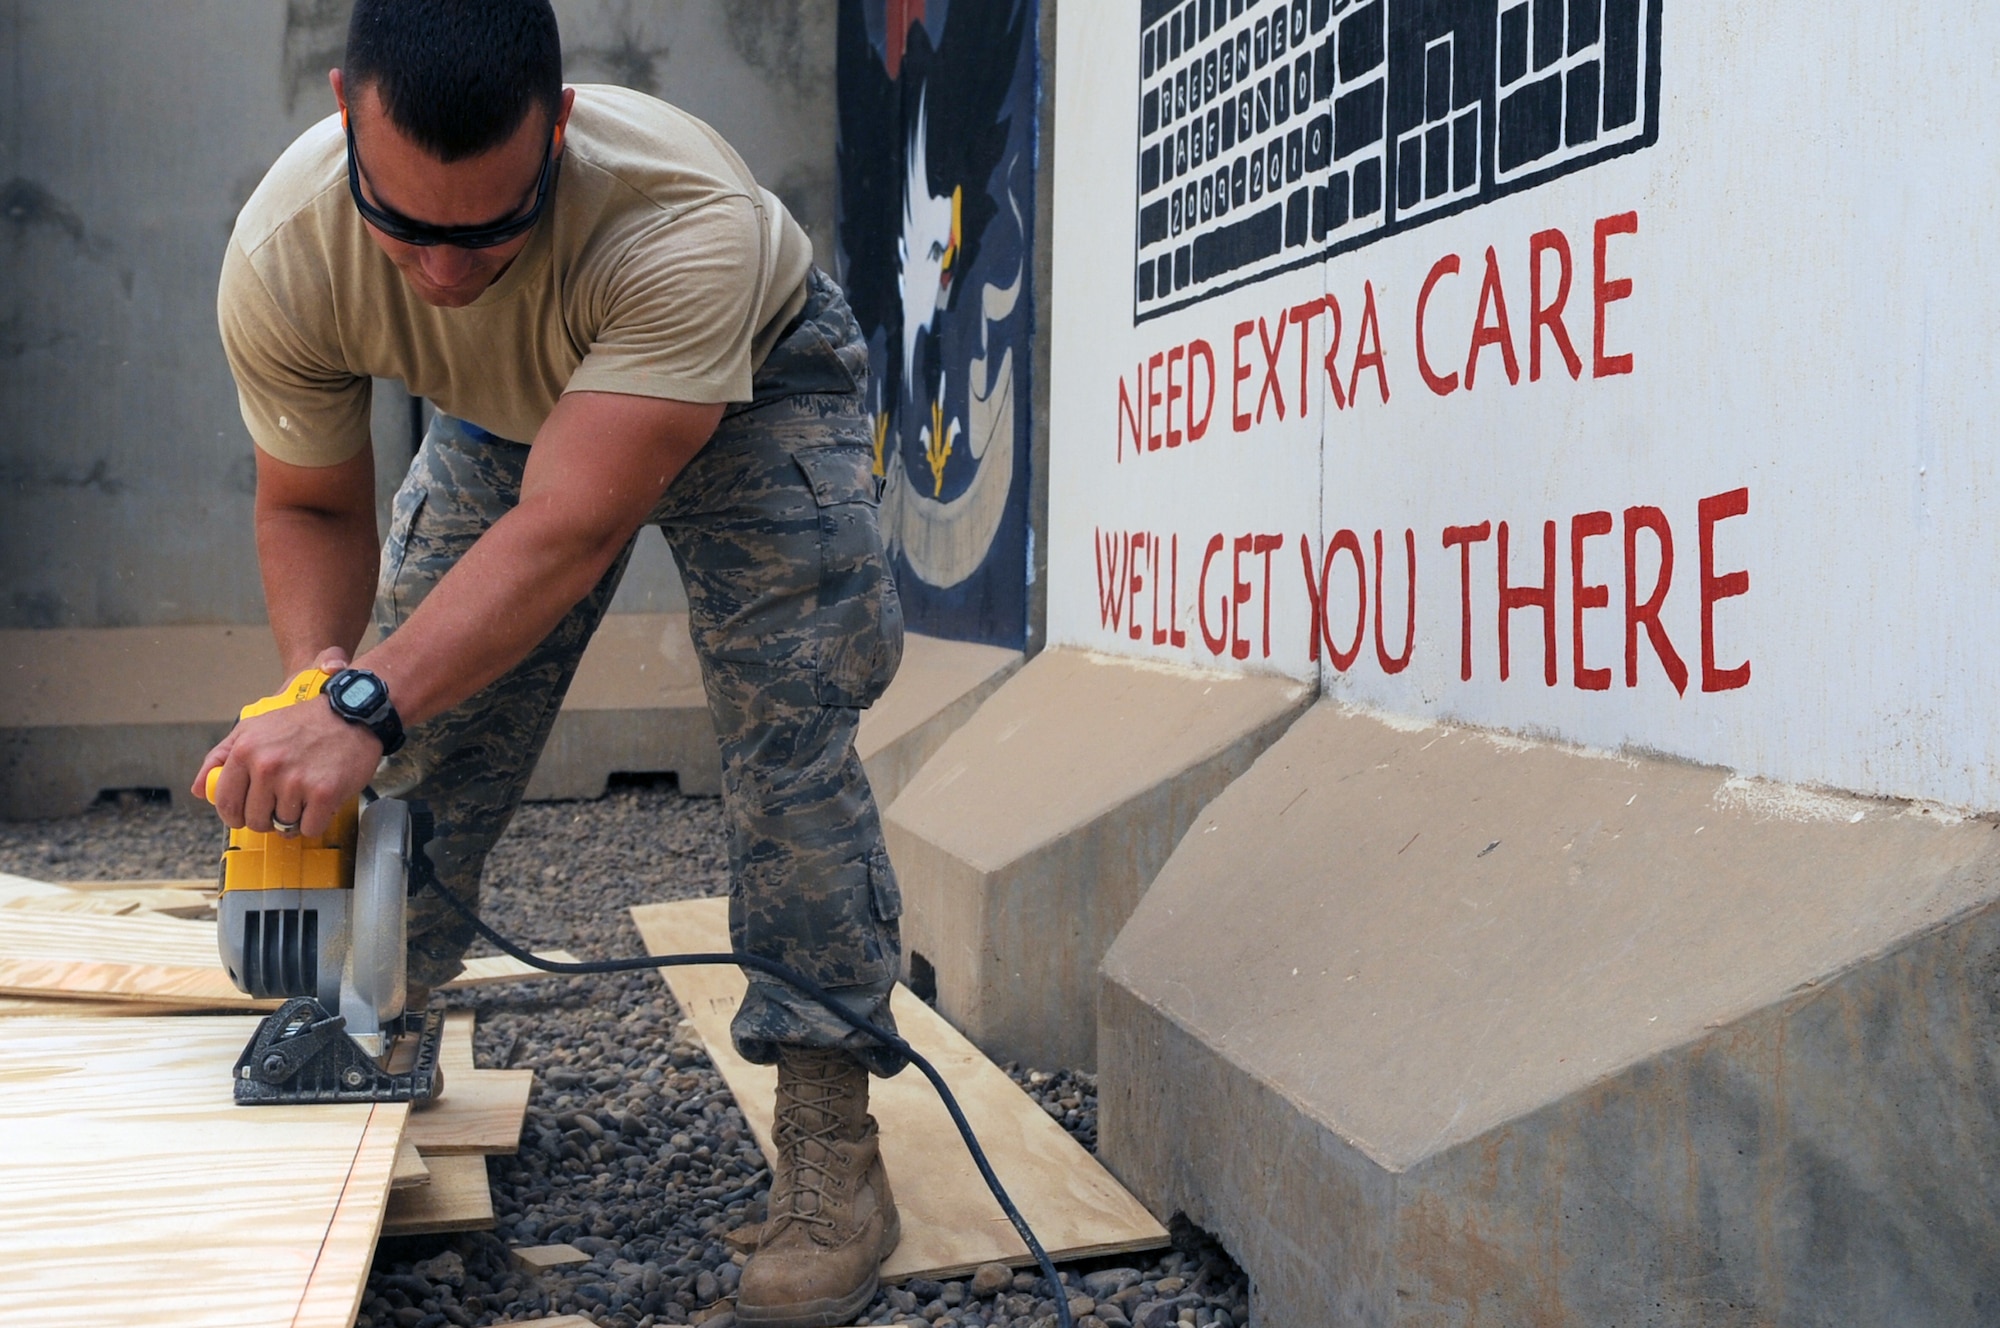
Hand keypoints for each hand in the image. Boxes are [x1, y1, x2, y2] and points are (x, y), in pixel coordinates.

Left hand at [190, 647, 375, 836]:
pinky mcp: (324, 794)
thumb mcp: (253, 728)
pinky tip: (319, 804)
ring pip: (283, 826)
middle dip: (267, 818)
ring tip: (303, 798)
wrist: (351, 713)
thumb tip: (199, 789)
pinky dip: (315, 822)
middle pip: (254, 820)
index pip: (225, 803)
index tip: (245, 815)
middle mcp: (268, 767)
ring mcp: (296, 782)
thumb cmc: (303, 722)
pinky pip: (310, 828)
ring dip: (293, 818)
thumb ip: (221, 757)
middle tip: (281, 804)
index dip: (234, 815)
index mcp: (246, 751)